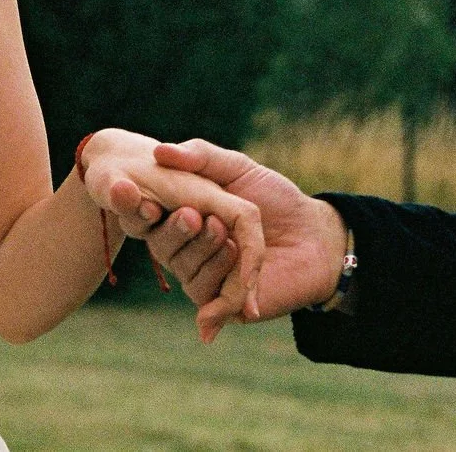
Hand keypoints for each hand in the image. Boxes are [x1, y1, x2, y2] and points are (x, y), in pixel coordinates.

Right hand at [76, 128, 265, 317]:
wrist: (315, 234)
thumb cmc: (276, 197)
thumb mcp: (236, 167)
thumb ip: (199, 156)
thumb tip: (158, 152)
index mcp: (184, 216)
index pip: (147, 219)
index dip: (140, 210)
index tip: (149, 203)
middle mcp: (189, 248)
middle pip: (163, 247)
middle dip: (179, 232)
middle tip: (201, 217)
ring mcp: (205, 276)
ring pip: (184, 272)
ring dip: (206, 254)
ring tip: (230, 239)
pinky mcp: (224, 303)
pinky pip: (208, 298)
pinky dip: (220, 286)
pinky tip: (234, 267)